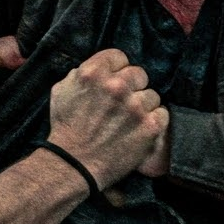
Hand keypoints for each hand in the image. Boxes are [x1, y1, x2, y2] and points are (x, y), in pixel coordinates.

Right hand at [45, 48, 166, 190]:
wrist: (73, 166)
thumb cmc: (65, 130)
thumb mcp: (61, 91)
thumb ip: (81, 74)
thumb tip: (100, 69)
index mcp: (94, 73)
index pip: (119, 57)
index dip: (116, 70)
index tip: (113, 83)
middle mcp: (117, 86)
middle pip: (139, 74)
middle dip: (131, 87)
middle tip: (122, 105)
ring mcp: (136, 106)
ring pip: (152, 95)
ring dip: (143, 106)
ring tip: (129, 121)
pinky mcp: (150, 126)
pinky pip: (162, 114)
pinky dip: (153, 121)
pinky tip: (139, 130)